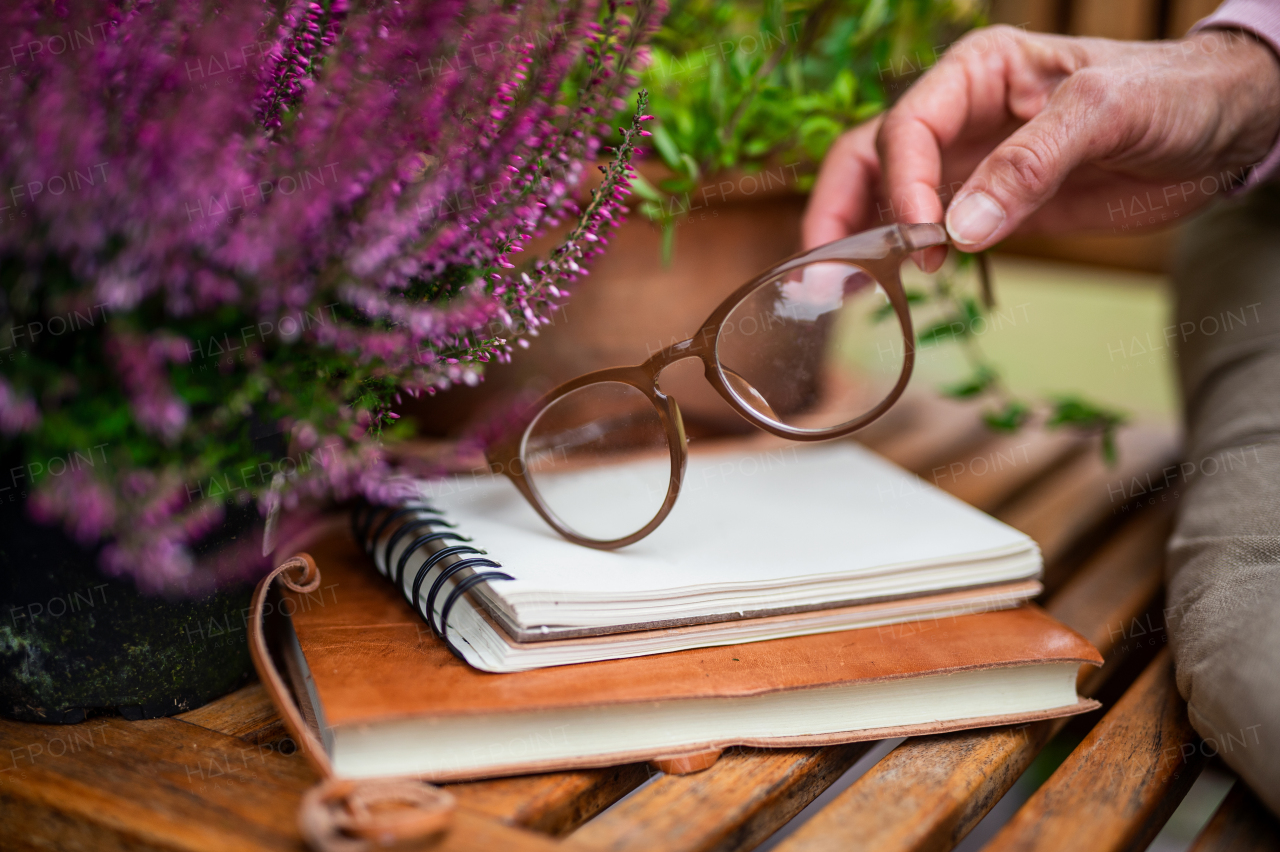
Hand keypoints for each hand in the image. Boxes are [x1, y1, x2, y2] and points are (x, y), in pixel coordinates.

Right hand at [802, 26, 1279, 268]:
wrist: (1223, 127)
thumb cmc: (1171, 94)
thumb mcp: (1105, 114)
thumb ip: (1029, 165)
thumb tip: (957, 232)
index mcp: (979, 71)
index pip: (909, 126)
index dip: (903, 183)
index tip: (918, 240)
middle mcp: (960, 116)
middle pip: (870, 159)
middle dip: (839, 212)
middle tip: (824, 271)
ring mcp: (970, 165)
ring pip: (886, 199)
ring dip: (857, 242)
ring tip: (838, 291)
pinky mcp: (989, 208)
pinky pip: (925, 234)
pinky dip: (897, 262)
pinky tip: (881, 291)